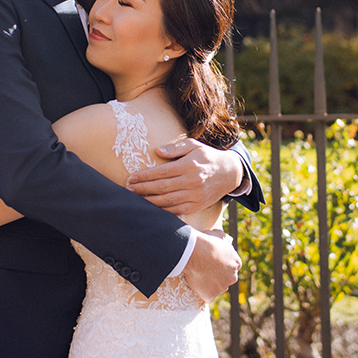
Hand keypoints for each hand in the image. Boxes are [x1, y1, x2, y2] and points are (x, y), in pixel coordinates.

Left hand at [126, 137, 243, 214]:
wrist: (230, 173)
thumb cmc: (207, 156)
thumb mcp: (194, 145)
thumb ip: (175, 148)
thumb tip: (157, 151)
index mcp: (189, 165)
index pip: (162, 172)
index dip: (145, 176)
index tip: (131, 177)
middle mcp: (192, 182)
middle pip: (162, 188)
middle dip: (143, 189)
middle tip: (128, 190)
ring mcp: (195, 196)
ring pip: (167, 201)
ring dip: (149, 202)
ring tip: (135, 200)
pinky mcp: (197, 206)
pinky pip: (177, 211)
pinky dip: (163, 212)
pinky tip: (151, 209)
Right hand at [182, 228, 240, 302]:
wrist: (195, 252)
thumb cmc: (206, 241)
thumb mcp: (219, 235)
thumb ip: (225, 239)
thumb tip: (227, 240)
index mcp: (236, 263)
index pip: (231, 267)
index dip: (222, 265)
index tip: (213, 263)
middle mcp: (232, 277)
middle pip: (226, 279)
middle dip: (218, 276)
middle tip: (205, 269)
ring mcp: (222, 287)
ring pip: (217, 288)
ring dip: (211, 284)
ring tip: (199, 275)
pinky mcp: (211, 295)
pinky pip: (208, 297)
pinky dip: (203, 293)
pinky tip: (197, 285)